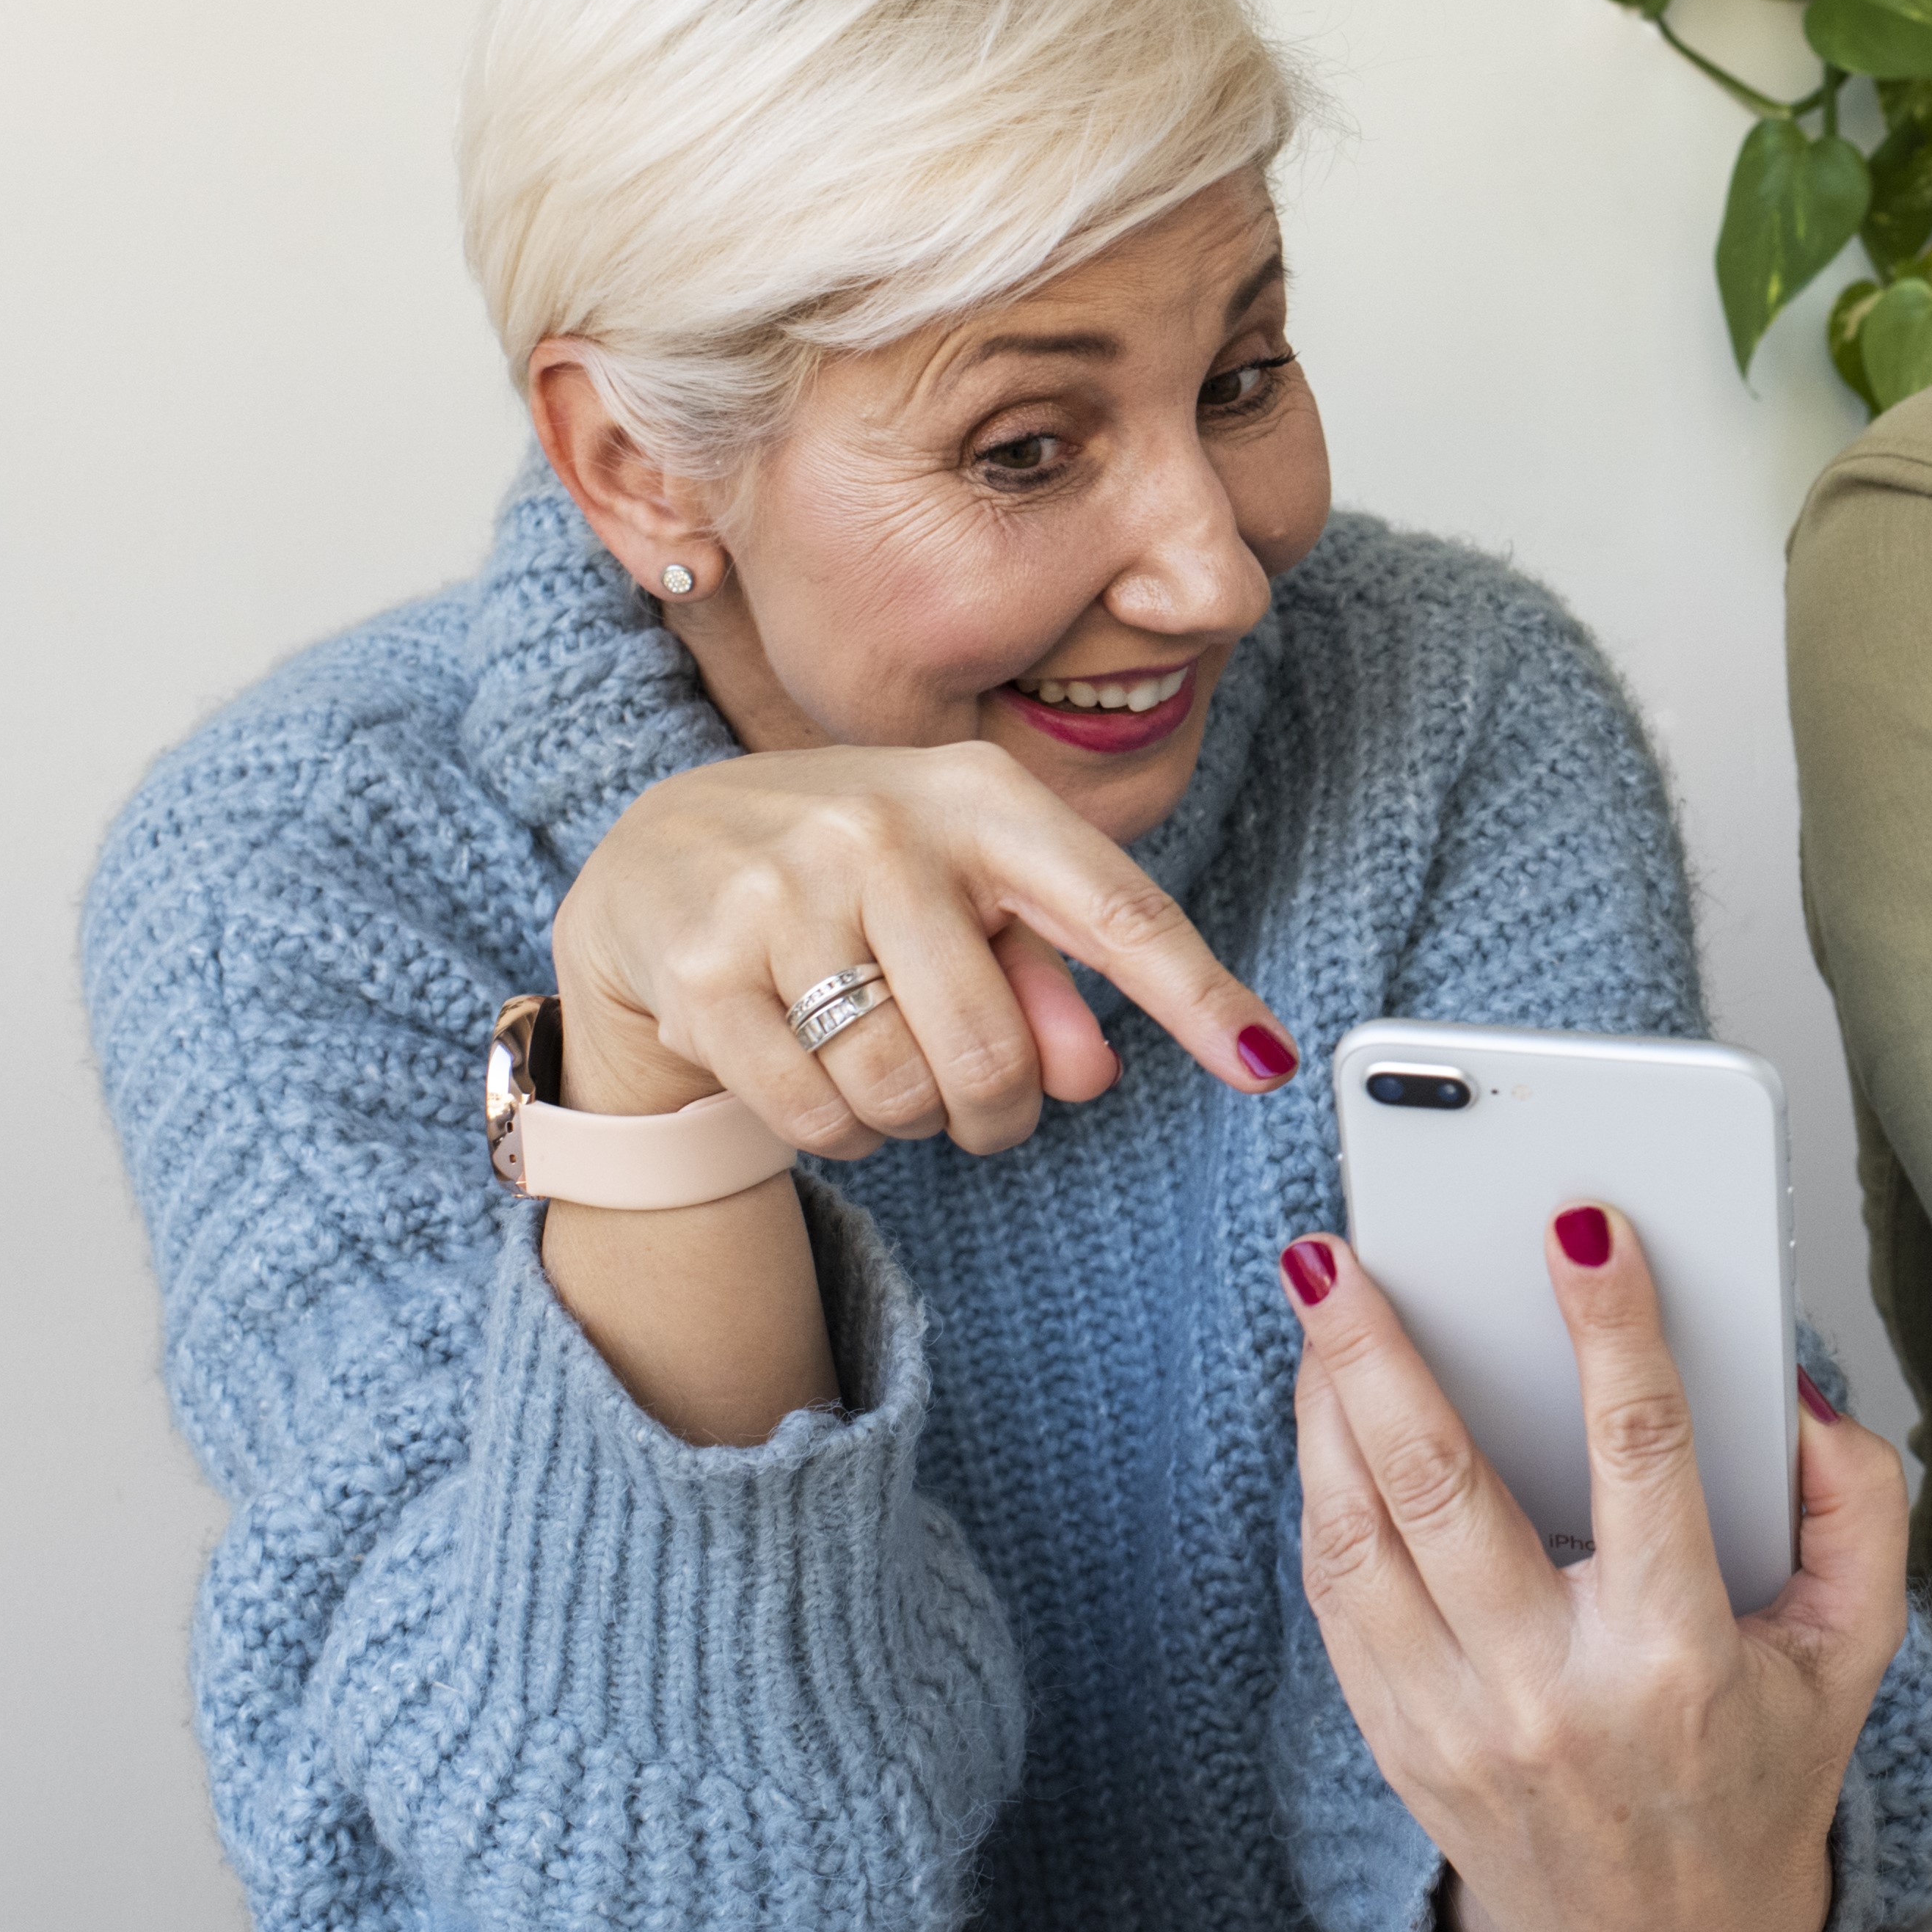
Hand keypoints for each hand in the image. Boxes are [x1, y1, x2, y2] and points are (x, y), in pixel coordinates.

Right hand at [551, 741, 1295, 1147]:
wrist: (662, 851)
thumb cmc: (854, 881)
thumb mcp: (962, 897)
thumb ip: (1043, 979)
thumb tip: (1089, 1074)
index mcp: (978, 798)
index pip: (1114, 909)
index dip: (1198, 995)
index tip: (1269, 1063)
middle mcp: (882, 827)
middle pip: (993, 1050)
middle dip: (996, 1111)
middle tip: (974, 1101)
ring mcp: (782, 892)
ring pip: (902, 1094)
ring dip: (907, 1121)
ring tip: (875, 1061)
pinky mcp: (699, 968)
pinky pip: (817, 1117)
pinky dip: (836, 1134)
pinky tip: (814, 1075)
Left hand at [1279, 1206, 1908, 1931]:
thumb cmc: (1756, 1769)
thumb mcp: (1854, 1650)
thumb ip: (1857, 1509)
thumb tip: (1794, 1395)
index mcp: (1677, 1661)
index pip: (1644, 1457)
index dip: (1615, 1330)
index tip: (1583, 1225)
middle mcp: (1552, 1695)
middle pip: (1445, 1489)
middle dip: (1384, 1352)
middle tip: (1343, 1250)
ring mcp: (1456, 1726)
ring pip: (1362, 1536)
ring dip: (1326, 1406)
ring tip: (1318, 1301)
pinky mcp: (1397, 1740)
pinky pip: (1337, 1593)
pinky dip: (1321, 1489)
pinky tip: (1325, 1410)